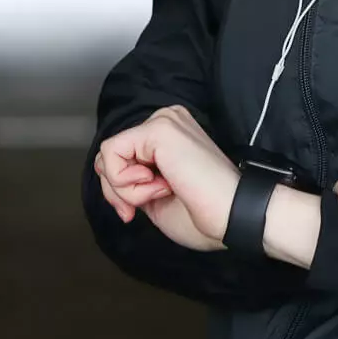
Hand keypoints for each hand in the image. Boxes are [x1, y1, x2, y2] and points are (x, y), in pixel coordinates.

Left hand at [95, 105, 241, 247]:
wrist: (233, 217)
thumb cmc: (206, 215)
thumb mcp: (153, 198)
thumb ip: (130, 182)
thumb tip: (103, 171)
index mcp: (170, 136)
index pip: (121, 155)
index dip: (118, 189)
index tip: (134, 211)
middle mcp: (166, 121)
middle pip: (111, 154)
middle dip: (116, 190)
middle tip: (137, 209)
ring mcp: (163, 121)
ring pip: (109, 154)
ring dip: (126, 188)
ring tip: (161, 193)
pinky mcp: (158, 129)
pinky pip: (112, 152)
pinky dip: (124, 181)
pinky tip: (157, 186)